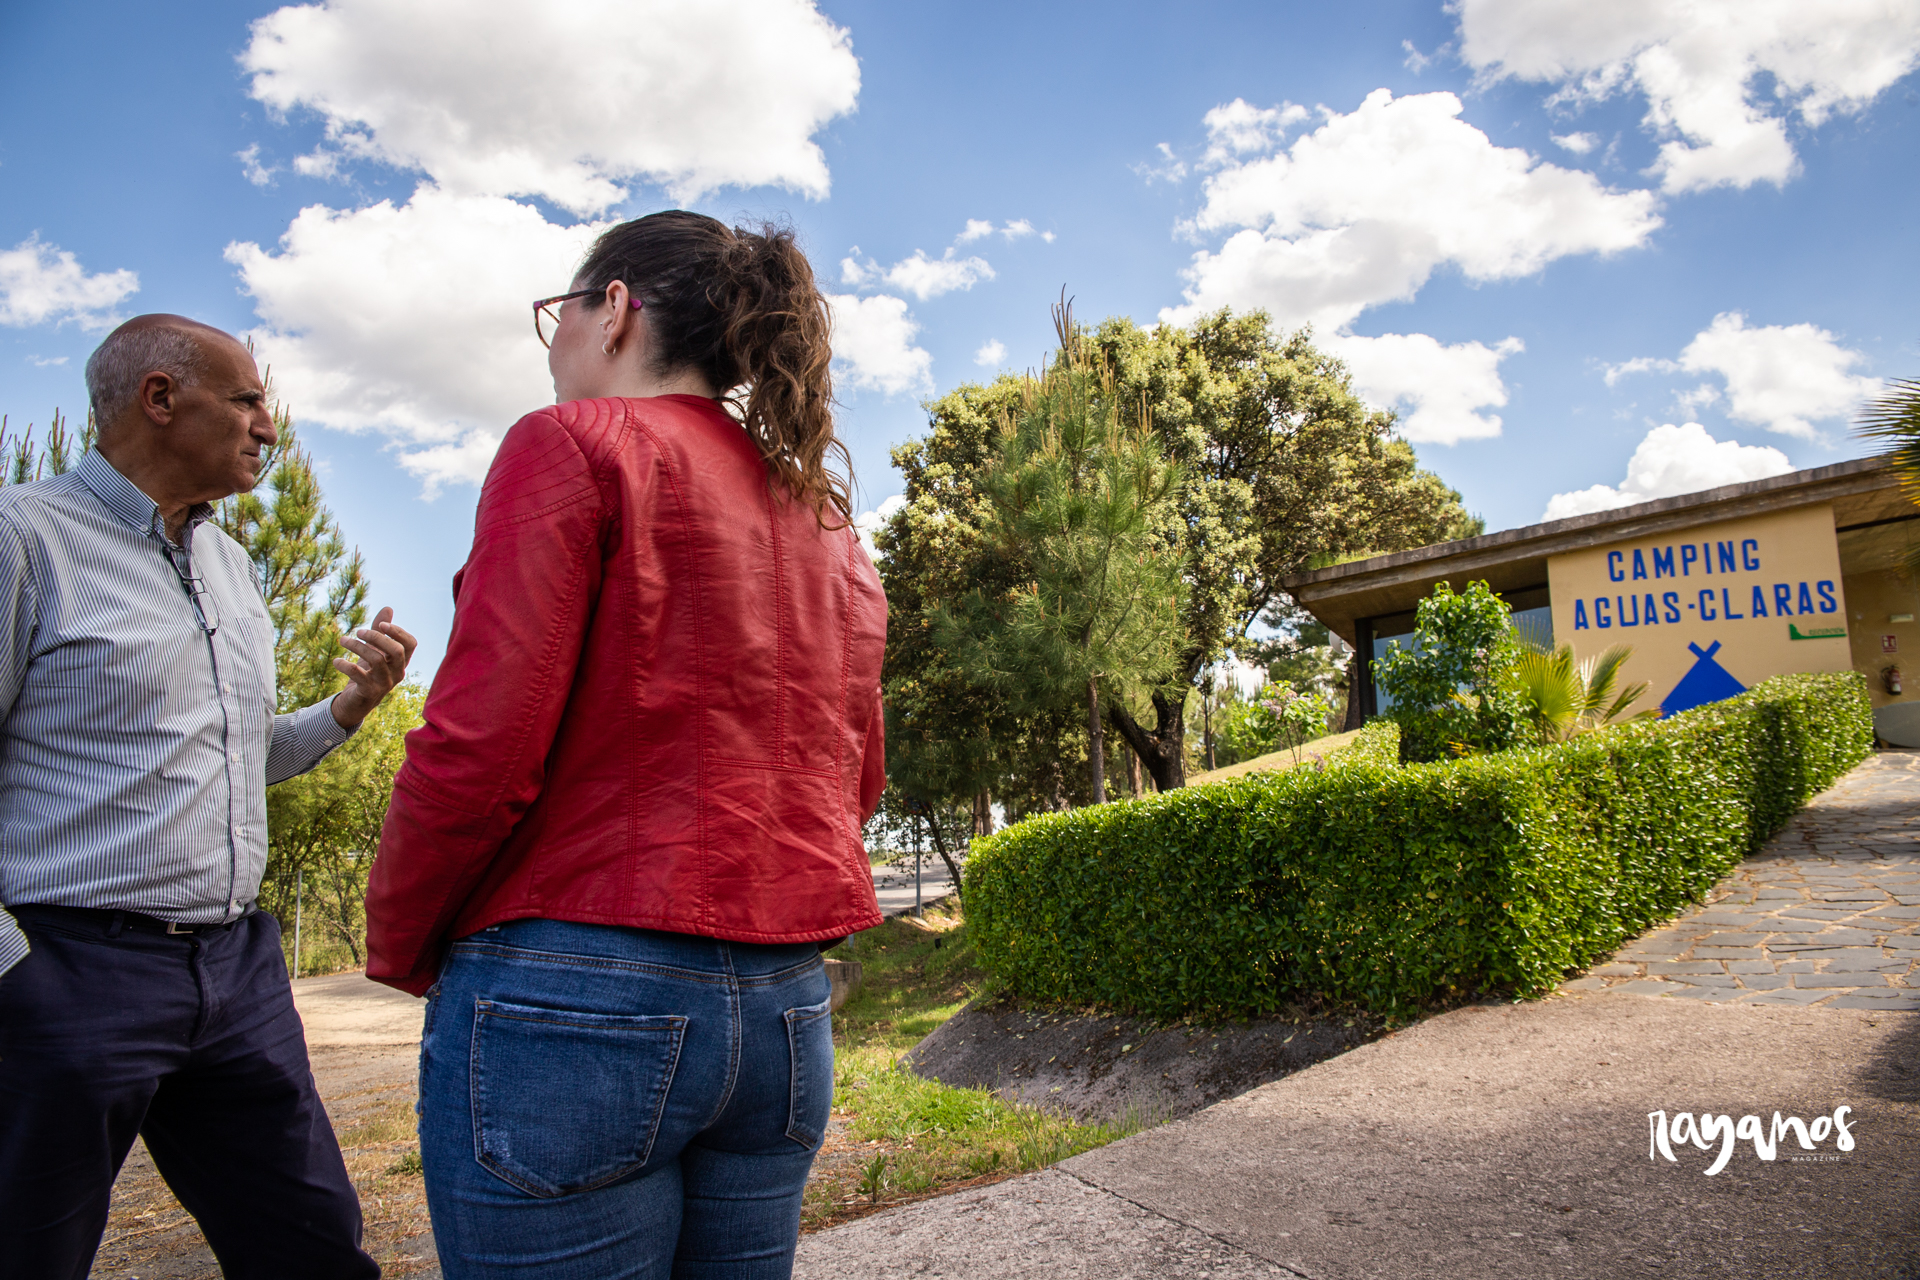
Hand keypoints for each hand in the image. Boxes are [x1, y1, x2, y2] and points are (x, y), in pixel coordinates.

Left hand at [330, 607, 417, 728]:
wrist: (356, 702)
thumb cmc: (368, 673)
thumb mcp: (374, 651)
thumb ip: (381, 631)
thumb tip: (388, 608)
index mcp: (401, 662)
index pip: (410, 644)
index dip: (397, 632)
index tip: (380, 625)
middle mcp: (397, 673)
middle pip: (396, 651)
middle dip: (376, 637)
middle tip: (358, 632)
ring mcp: (384, 684)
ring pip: (376, 660)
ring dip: (356, 647)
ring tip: (342, 640)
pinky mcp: (369, 692)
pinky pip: (358, 675)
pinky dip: (345, 665)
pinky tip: (336, 661)